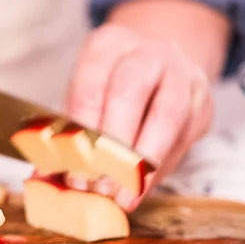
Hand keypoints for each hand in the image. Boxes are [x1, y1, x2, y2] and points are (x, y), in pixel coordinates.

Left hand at [65, 24, 212, 210]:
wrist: (158, 65)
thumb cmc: (109, 87)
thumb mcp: (82, 97)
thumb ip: (64, 134)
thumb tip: (42, 177)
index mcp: (107, 46)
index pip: (90, 90)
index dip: (82, 137)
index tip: (75, 175)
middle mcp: (148, 52)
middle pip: (130, 95)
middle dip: (113, 148)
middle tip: (100, 188)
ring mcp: (181, 74)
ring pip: (167, 117)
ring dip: (143, 163)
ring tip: (124, 197)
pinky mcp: (202, 100)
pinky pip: (184, 137)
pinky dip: (161, 168)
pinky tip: (141, 189)